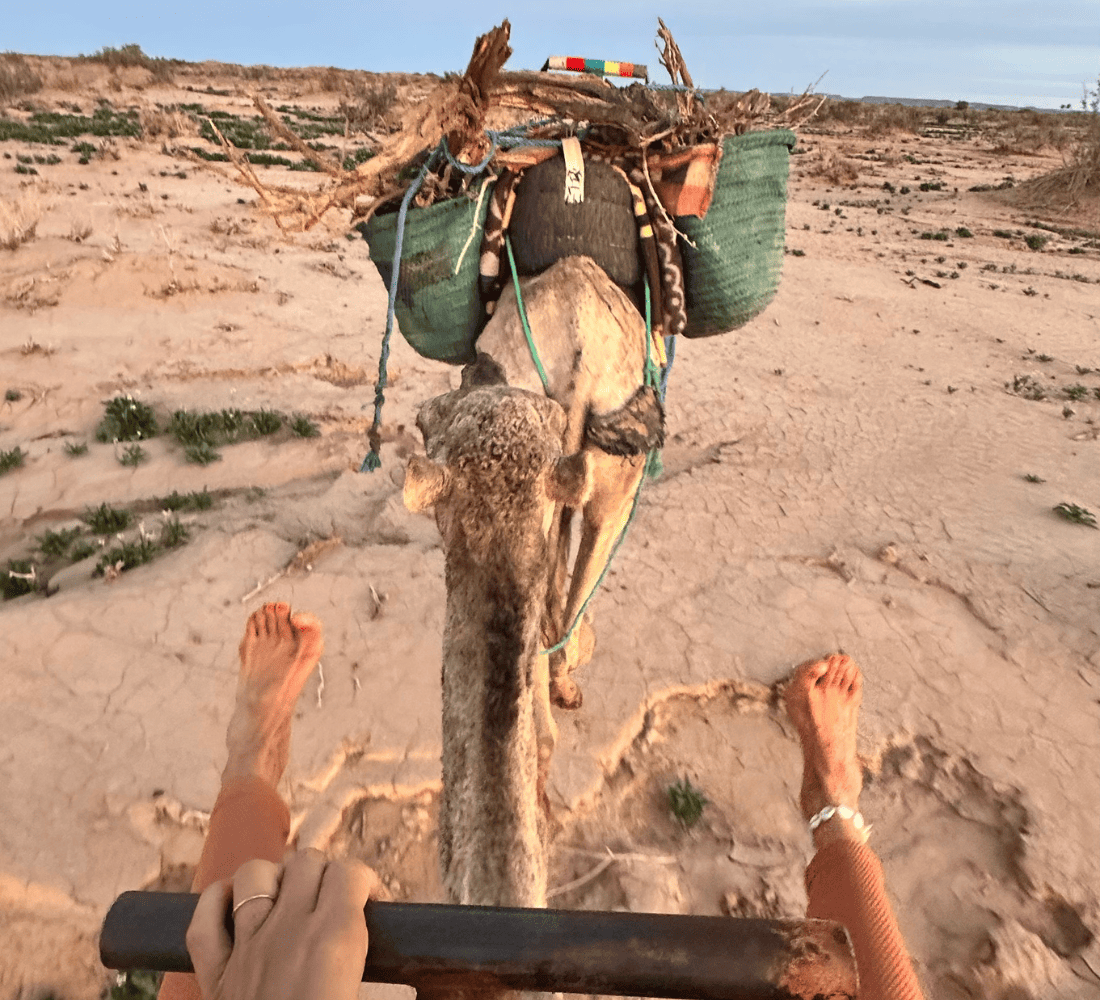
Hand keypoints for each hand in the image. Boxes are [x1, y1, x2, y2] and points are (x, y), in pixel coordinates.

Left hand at [187, 849, 379, 999]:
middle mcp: (289, 931)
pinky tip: (234, 904)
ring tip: (289, 898)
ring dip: (276, 878)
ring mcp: (247, 948)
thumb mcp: (361, 991)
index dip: (366, 881)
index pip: (350, 871)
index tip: (371, 903)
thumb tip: (384, 970)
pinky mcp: (216, 973)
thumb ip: (372, 970)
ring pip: (255, 875)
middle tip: (334, 902)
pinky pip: (204, 918)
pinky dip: (216, 902)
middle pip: (308, 862)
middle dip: (325, 874)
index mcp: (335, 940)